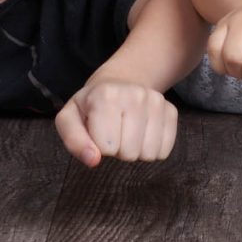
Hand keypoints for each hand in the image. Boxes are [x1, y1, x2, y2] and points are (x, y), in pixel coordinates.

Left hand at [54, 79, 177, 167]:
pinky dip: (152, 148)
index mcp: (106, 95)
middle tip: (113, 132)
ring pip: (148, 154)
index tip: (97, 131)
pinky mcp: (171, 110)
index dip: (98, 146)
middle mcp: (135, 95)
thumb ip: (74, 141)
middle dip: (118, 150)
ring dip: (135, 151)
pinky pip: (164, 150)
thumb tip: (93, 160)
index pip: (105, 148)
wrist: (119, 82)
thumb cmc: (90, 106)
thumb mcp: (70, 119)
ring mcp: (156, 101)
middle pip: (129, 153)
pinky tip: (142, 133)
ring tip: (126, 132)